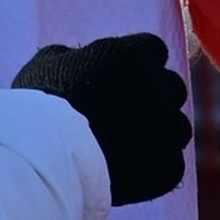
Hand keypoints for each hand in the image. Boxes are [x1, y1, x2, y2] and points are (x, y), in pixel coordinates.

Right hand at [12, 33, 191, 203]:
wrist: (46, 160)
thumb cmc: (40, 107)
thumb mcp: (48, 64)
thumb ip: (75, 55)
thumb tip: (78, 57)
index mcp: (130, 55)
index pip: (153, 50)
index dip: (139, 65)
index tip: (123, 80)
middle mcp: (156, 87)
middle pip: (172, 87)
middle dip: (155, 97)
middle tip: (127, 115)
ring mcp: (165, 128)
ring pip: (179, 126)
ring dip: (161, 132)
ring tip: (130, 146)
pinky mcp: (167, 167)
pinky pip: (172, 164)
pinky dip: (156, 167)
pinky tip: (131, 170)